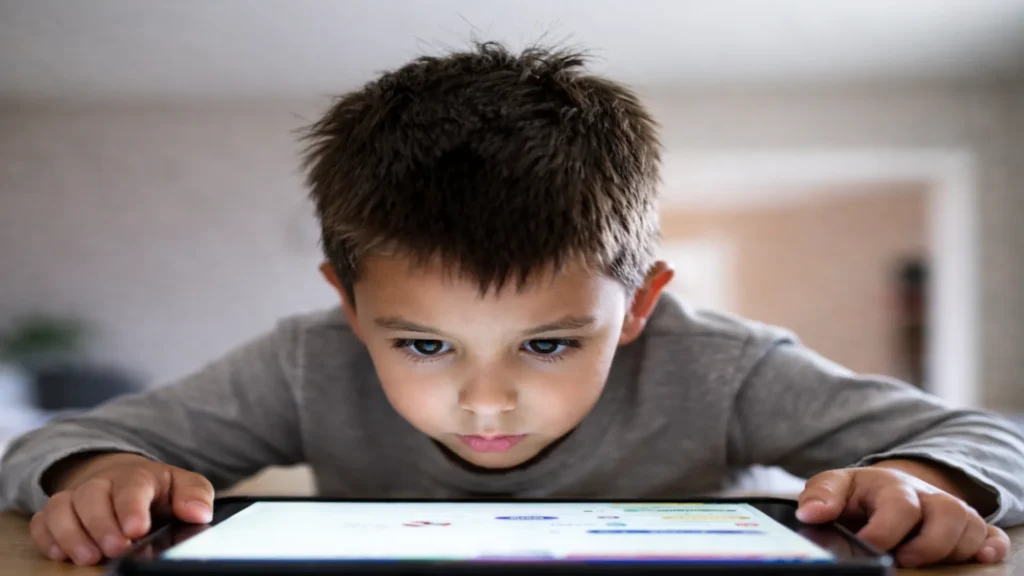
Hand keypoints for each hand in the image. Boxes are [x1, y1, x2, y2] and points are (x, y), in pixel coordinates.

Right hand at [29, 452, 213, 565]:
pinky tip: (60, 553)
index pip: (132, 486)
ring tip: (89, 557)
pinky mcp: (57, 513)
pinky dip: (47, 537)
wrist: (124, 477)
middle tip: (116, 549)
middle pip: (91, 496)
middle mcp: (102, 483)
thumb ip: (194, 496)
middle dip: (101, 525)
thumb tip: (199, 513)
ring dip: (71, 533)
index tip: (137, 529)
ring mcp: (76, 497)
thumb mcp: (184, 486)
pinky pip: (42, 521)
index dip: (131, 507)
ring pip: (61, 508)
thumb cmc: (157, 488)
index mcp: (137, 476)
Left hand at [796, 466, 1009, 567]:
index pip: (899, 505)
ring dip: (953, 548)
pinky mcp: (966, 526)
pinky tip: (980, 558)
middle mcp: (926, 496)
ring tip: (923, 560)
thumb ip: (820, 497)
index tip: (869, 547)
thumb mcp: (834, 487)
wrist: (882, 489)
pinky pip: (992, 535)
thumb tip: (810, 514)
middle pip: (947, 513)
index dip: (886, 532)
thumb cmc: (857, 494)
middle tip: (903, 559)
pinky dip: (991, 547)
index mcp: (890, 485)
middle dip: (927, 544)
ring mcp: (948, 510)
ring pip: (971, 525)